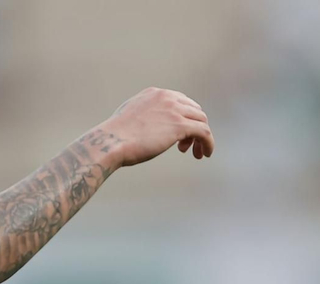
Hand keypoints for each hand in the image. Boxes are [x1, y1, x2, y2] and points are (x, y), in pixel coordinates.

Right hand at [95, 87, 213, 167]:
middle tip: (184, 147)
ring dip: (201, 138)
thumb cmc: (114, 137)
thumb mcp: (128, 118)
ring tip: (196, 153)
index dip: (183, 118)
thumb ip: (140, 117)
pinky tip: (205, 154)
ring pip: (202, 121)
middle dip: (193, 127)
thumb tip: (142, 129)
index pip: (181, 101)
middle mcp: (167, 97)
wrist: (111, 142)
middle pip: (194, 110)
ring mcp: (175, 110)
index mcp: (155, 93)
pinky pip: (204, 132)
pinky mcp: (180, 126)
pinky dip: (208, 143)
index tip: (177, 136)